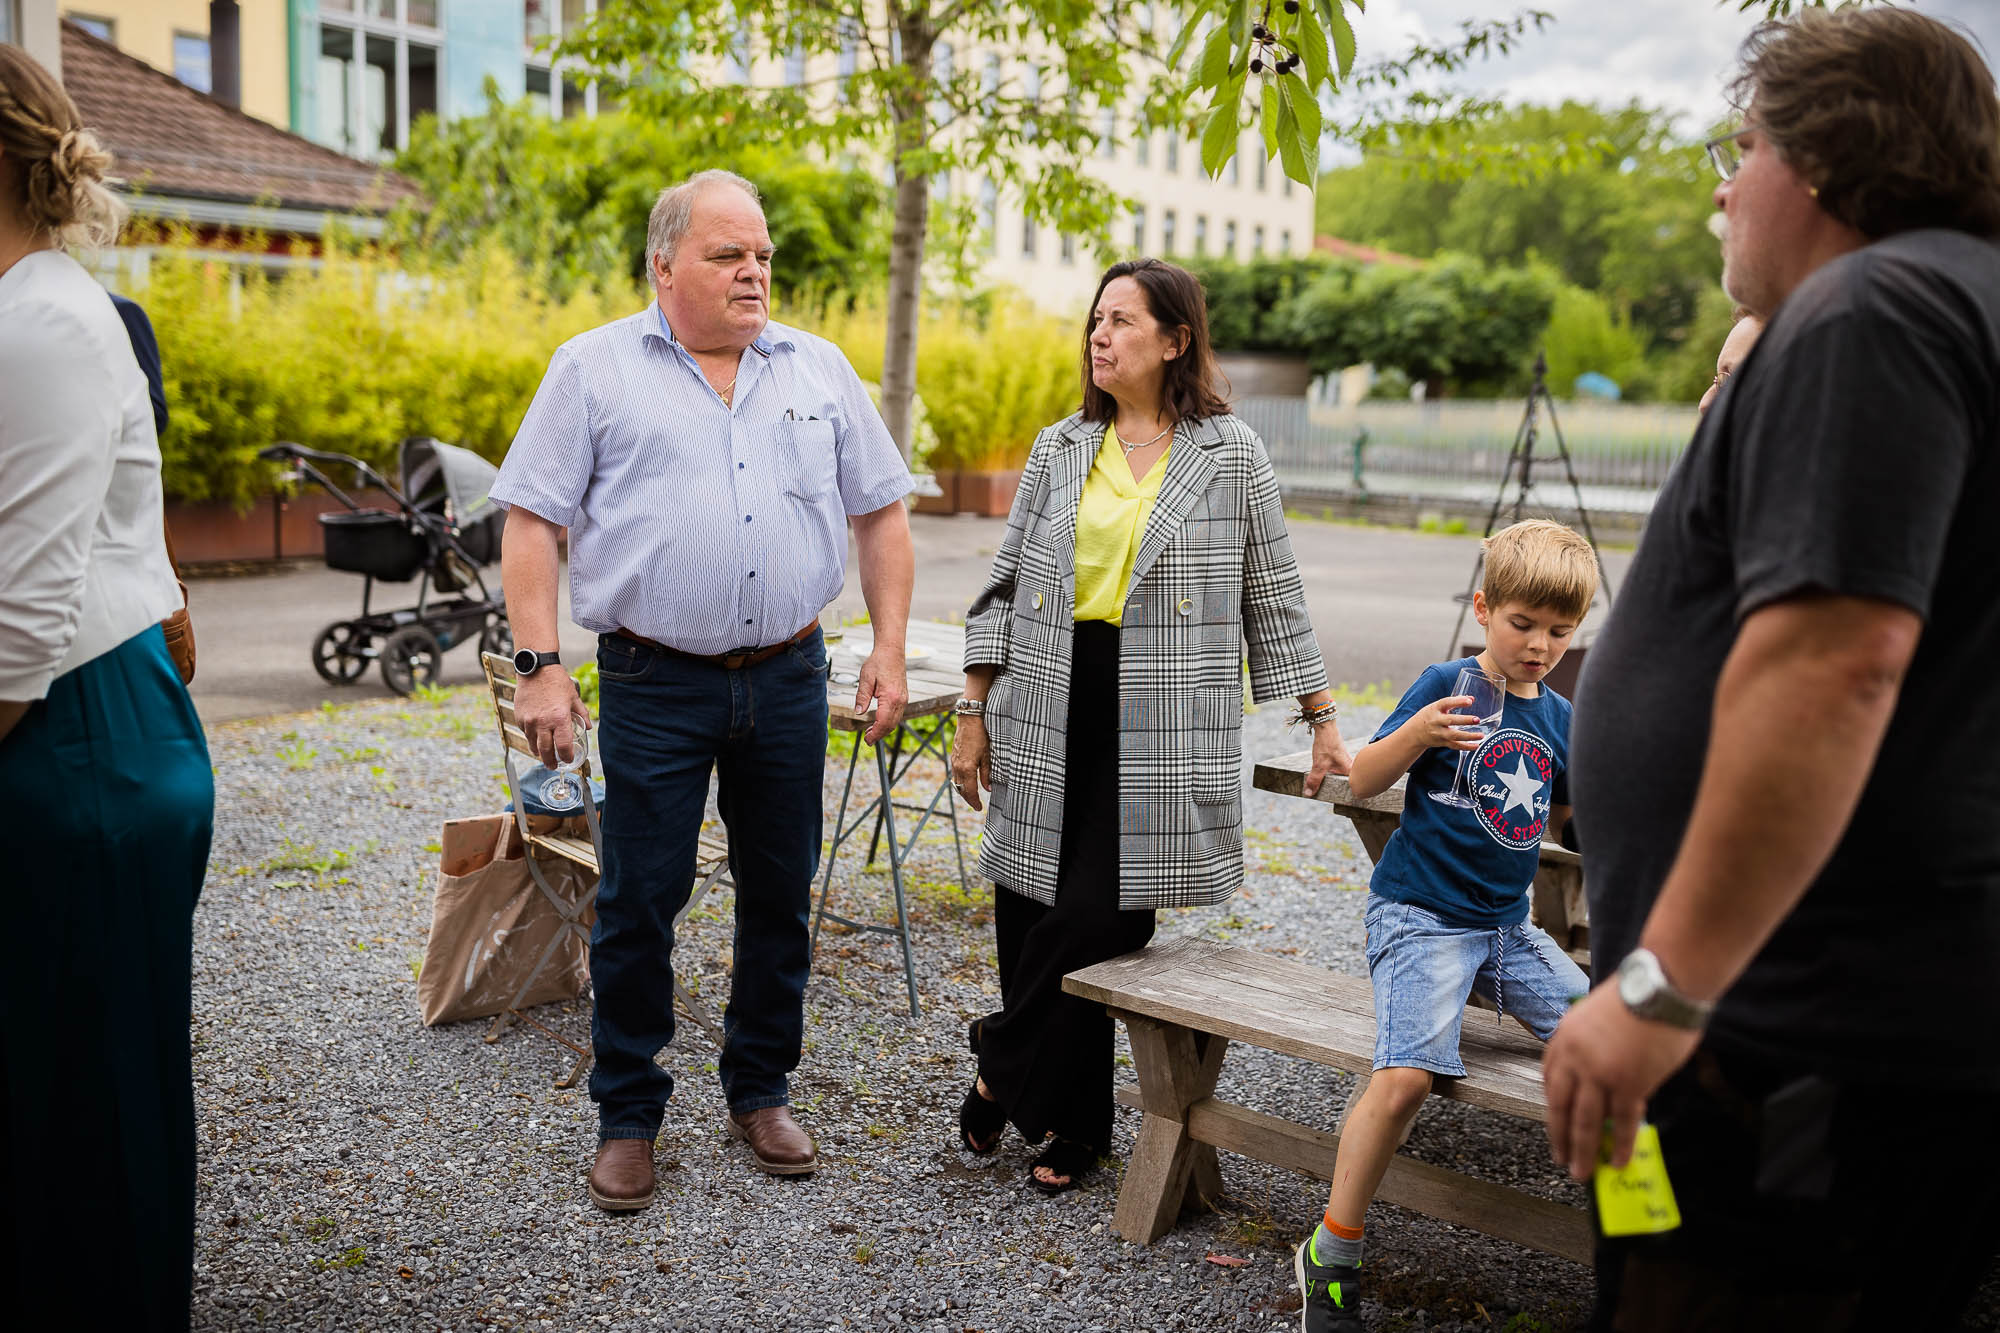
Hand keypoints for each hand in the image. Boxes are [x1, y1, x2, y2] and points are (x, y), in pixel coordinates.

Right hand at [514, 667, 589, 768]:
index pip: (563, 747)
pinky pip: (525, 734)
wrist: (536, 669)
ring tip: (544, 756)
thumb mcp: (573, 698)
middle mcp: (543, 723)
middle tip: (553, 766)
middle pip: (546, 751)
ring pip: (533, 745)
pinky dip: (531, 739)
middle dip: (551, 762)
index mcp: (559, 719)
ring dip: (539, 752)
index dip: (566, 756)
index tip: (568, 759)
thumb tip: (588, 727)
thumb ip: (582, 714)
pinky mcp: (520, 718)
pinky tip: (536, 738)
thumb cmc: (556, 682)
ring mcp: (529, 721)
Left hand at [856, 644, 907, 743]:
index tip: (867, 740)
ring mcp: (903, 699)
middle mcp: (900, 700)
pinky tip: (879, 722)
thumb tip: (858, 713)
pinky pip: (897, 715)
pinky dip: (888, 722)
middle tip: (867, 740)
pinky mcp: (903, 698)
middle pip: (890, 725)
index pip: (883, 722)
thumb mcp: (865, 678)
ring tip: (870, 733)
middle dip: (879, 735)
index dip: (875, 734)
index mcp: (890, 697)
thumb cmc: (878, 663)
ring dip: (884, 730)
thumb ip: (862, 697)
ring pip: (895, 721)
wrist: (891, 652)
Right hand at [949, 715, 990, 811]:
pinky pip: (955, 775)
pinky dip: (960, 782)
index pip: (969, 791)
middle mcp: (958, 767)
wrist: (969, 720)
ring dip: (964, 791)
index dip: (974, 801)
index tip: (979, 808)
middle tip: (976, 806)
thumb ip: (987, 773)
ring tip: (972, 797)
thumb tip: (988, 788)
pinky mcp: (953, 758)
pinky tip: (967, 782)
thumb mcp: (988, 755)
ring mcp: (954, 762)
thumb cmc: (981, 736)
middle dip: (968, 799)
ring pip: (957, 783)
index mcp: (967, 768)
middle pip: (961, 790)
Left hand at [1302, 721, 1352, 796]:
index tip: (1345, 806)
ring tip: (1326, 793)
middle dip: (1339, 793)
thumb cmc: (1326, 744)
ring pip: (1341, 779)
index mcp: (1350, 771)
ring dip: (1333, 785)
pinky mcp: (1340, 761)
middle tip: (1332, 801)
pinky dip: (1331, 777)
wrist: (1325, 727)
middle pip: (1346, 785)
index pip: (1353, 789)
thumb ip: (1314, 780)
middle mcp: (1351, 768)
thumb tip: (1309, 794)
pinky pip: (1337, 773)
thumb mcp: (1319, 765)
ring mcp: (1346, 764)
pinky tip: (1324, 780)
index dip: (1349, 798)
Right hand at [1411, 695, 1483, 750]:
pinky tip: (1476, 745)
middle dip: (1464, 720)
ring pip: (1454, 735)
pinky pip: (1455, 746)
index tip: (1470, 701)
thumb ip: (1454, 702)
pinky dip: (1466, 747)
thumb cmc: (1429, 716)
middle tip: (1477, 719)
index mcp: (1435, 709)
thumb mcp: (1437, 706)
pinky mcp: (1442, 742)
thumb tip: (1471, 698)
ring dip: (1468, 736)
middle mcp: (1436, 721)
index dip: (1458, 702)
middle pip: (1450, 721)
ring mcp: (1438, 733)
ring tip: (1481, 735)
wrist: (1415, 732)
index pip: (1446, 703)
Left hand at [1541, 983, 1701, 1180]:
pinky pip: (1621, 1122)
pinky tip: (1617, 1161)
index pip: (1549, 1079)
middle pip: (1560, 1106)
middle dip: (1559, 1137)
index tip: (1555, 1123)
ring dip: (1582, 1151)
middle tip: (1561, 1160)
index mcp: (1564, 1037)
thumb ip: (1593, 1046)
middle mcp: (1575, 1057)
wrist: (1662, 984)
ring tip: (1582, 1172)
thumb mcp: (1597, 1015)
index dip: (1552, 1105)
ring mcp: (1600, 1072)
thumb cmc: (1638, 995)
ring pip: (1585, 1122)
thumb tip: (1602, 1076)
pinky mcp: (1629, 1083)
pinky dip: (1619, 1144)